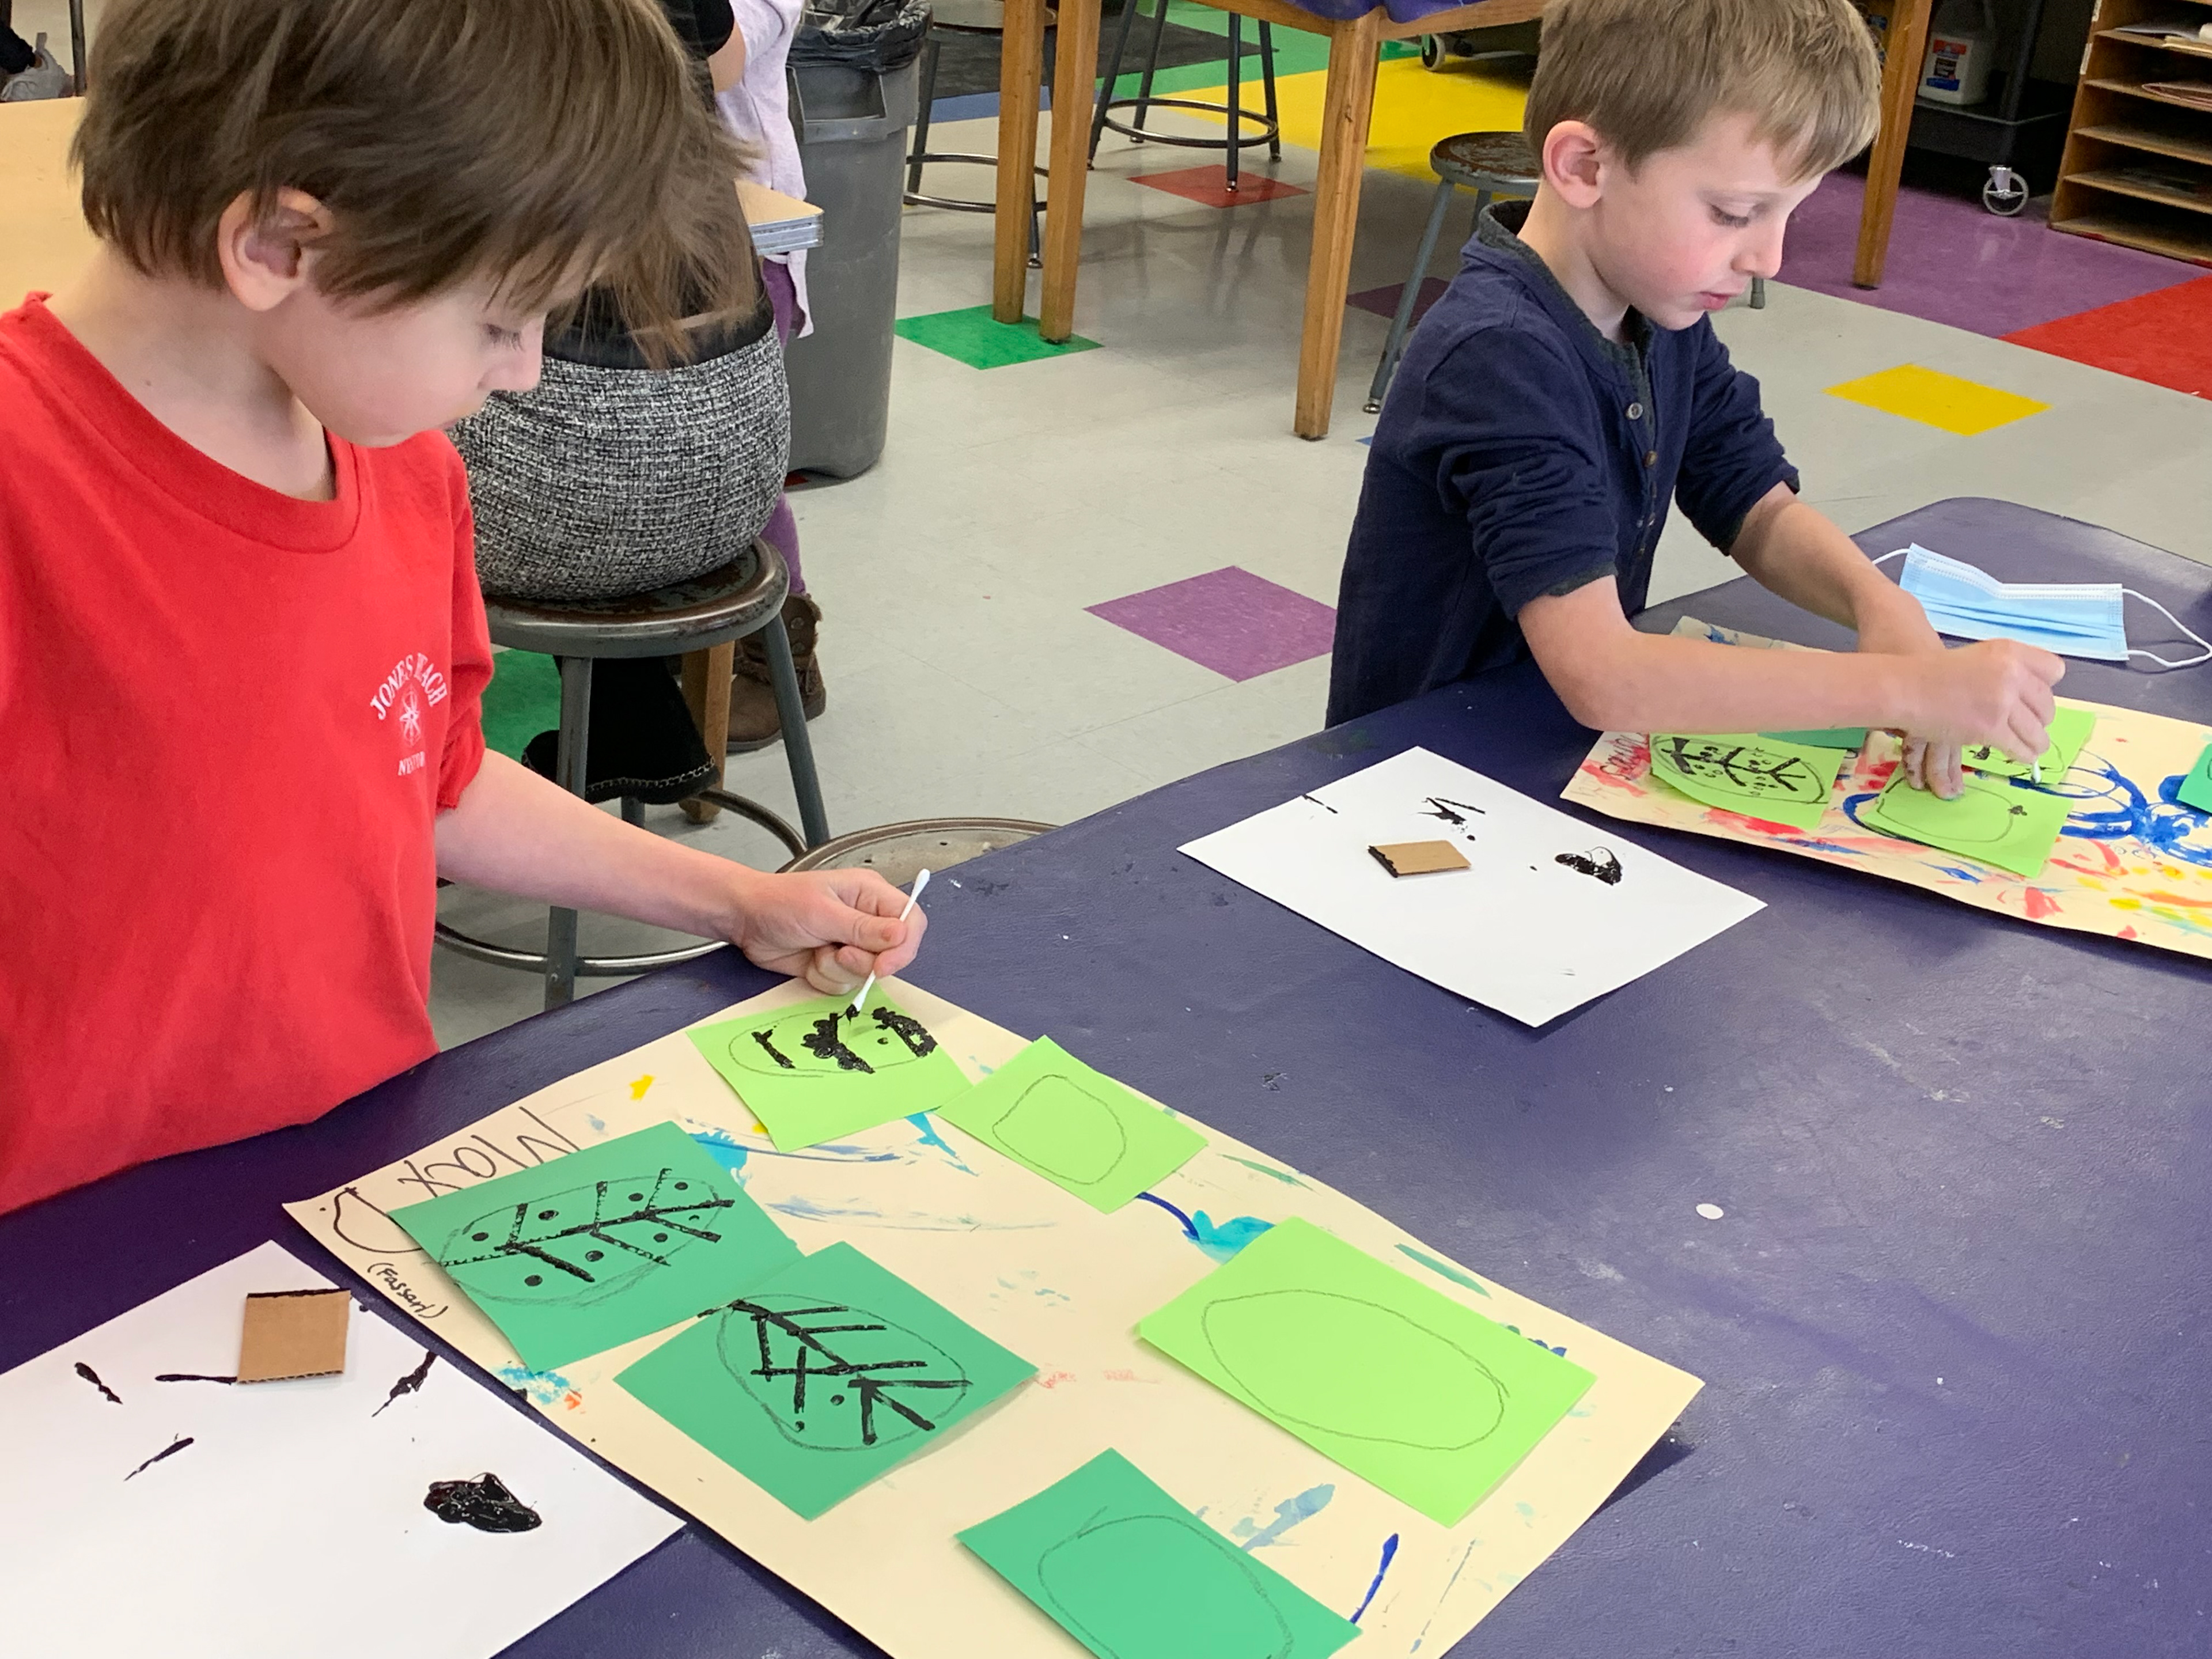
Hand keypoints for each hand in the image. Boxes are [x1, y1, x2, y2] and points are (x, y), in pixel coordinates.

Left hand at [724, 868, 927, 993]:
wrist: (745, 919)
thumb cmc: (779, 902)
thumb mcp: (822, 911)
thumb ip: (862, 927)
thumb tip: (901, 935)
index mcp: (871, 894)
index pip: (910, 921)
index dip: (903, 947)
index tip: (883, 965)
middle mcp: (867, 920)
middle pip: (892, 954)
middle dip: (862, 961)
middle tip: (838, 952)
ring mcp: (852, 945)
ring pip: (867, 974)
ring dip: (838, 969)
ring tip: (818, 949)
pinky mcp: (836, 966)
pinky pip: (845, 985)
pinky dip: (825, 978)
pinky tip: (810, 959)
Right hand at [1858, 600, 2058, 799]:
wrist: (1905, 688)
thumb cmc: (1934, 672)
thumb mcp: (1978, 657)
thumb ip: (2006, 670)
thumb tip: (2030, 698)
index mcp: (2010, 652)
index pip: (2055, 670)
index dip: (2046, 687)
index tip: (2032, 698)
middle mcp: (2011, 673)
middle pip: (2047, 705)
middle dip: (2041, 719)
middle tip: (2030, 726)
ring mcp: (2002, 701)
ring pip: (2037, 730)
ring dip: (2036, 741)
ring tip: (2033, 747)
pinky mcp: (1990, 728)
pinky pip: (2019, 746)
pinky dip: (2023, 754)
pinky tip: (2021, 755)